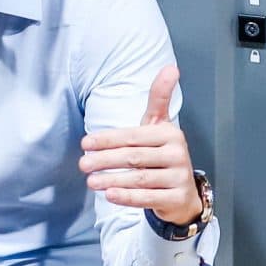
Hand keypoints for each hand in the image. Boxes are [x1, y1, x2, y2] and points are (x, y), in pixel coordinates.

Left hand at [79, 66, 203, 224]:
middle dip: (105, 160)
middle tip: (83, 165)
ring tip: (91, 182)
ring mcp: (179, 177)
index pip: (133, 136)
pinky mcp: (177, 198)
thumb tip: (170, 68)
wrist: (183, 193)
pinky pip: (147, 198)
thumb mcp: (159, 127)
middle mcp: (177, 153)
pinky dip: (127, 197)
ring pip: (139, 178)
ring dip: (112, 180)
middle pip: (133, 157)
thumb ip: (159, 99)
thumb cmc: (163, 156)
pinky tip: (110, 195)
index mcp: (170, 133)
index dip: (108, 140)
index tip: (85, 144)